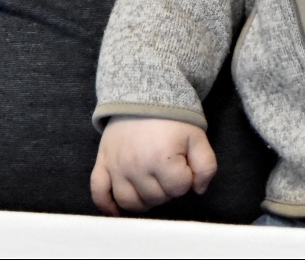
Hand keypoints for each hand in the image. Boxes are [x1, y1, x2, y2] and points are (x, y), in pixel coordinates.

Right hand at [89, 117, 216, 214]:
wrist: (141, 93)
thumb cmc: (171, 117)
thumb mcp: (197, 137)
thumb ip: (206, 165)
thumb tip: (198, 189)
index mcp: (161, 158)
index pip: (179, 189)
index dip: (186, 178)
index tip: (183, 163)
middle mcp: (135, 166)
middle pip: (156, 198)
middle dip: (167, 188)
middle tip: (168, 170)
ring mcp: (116, 166)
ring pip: (130, 202)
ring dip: (144, 200)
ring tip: (151, 186)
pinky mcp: (102, 163)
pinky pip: (99, 192)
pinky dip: (107, 205)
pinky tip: (117, 211)